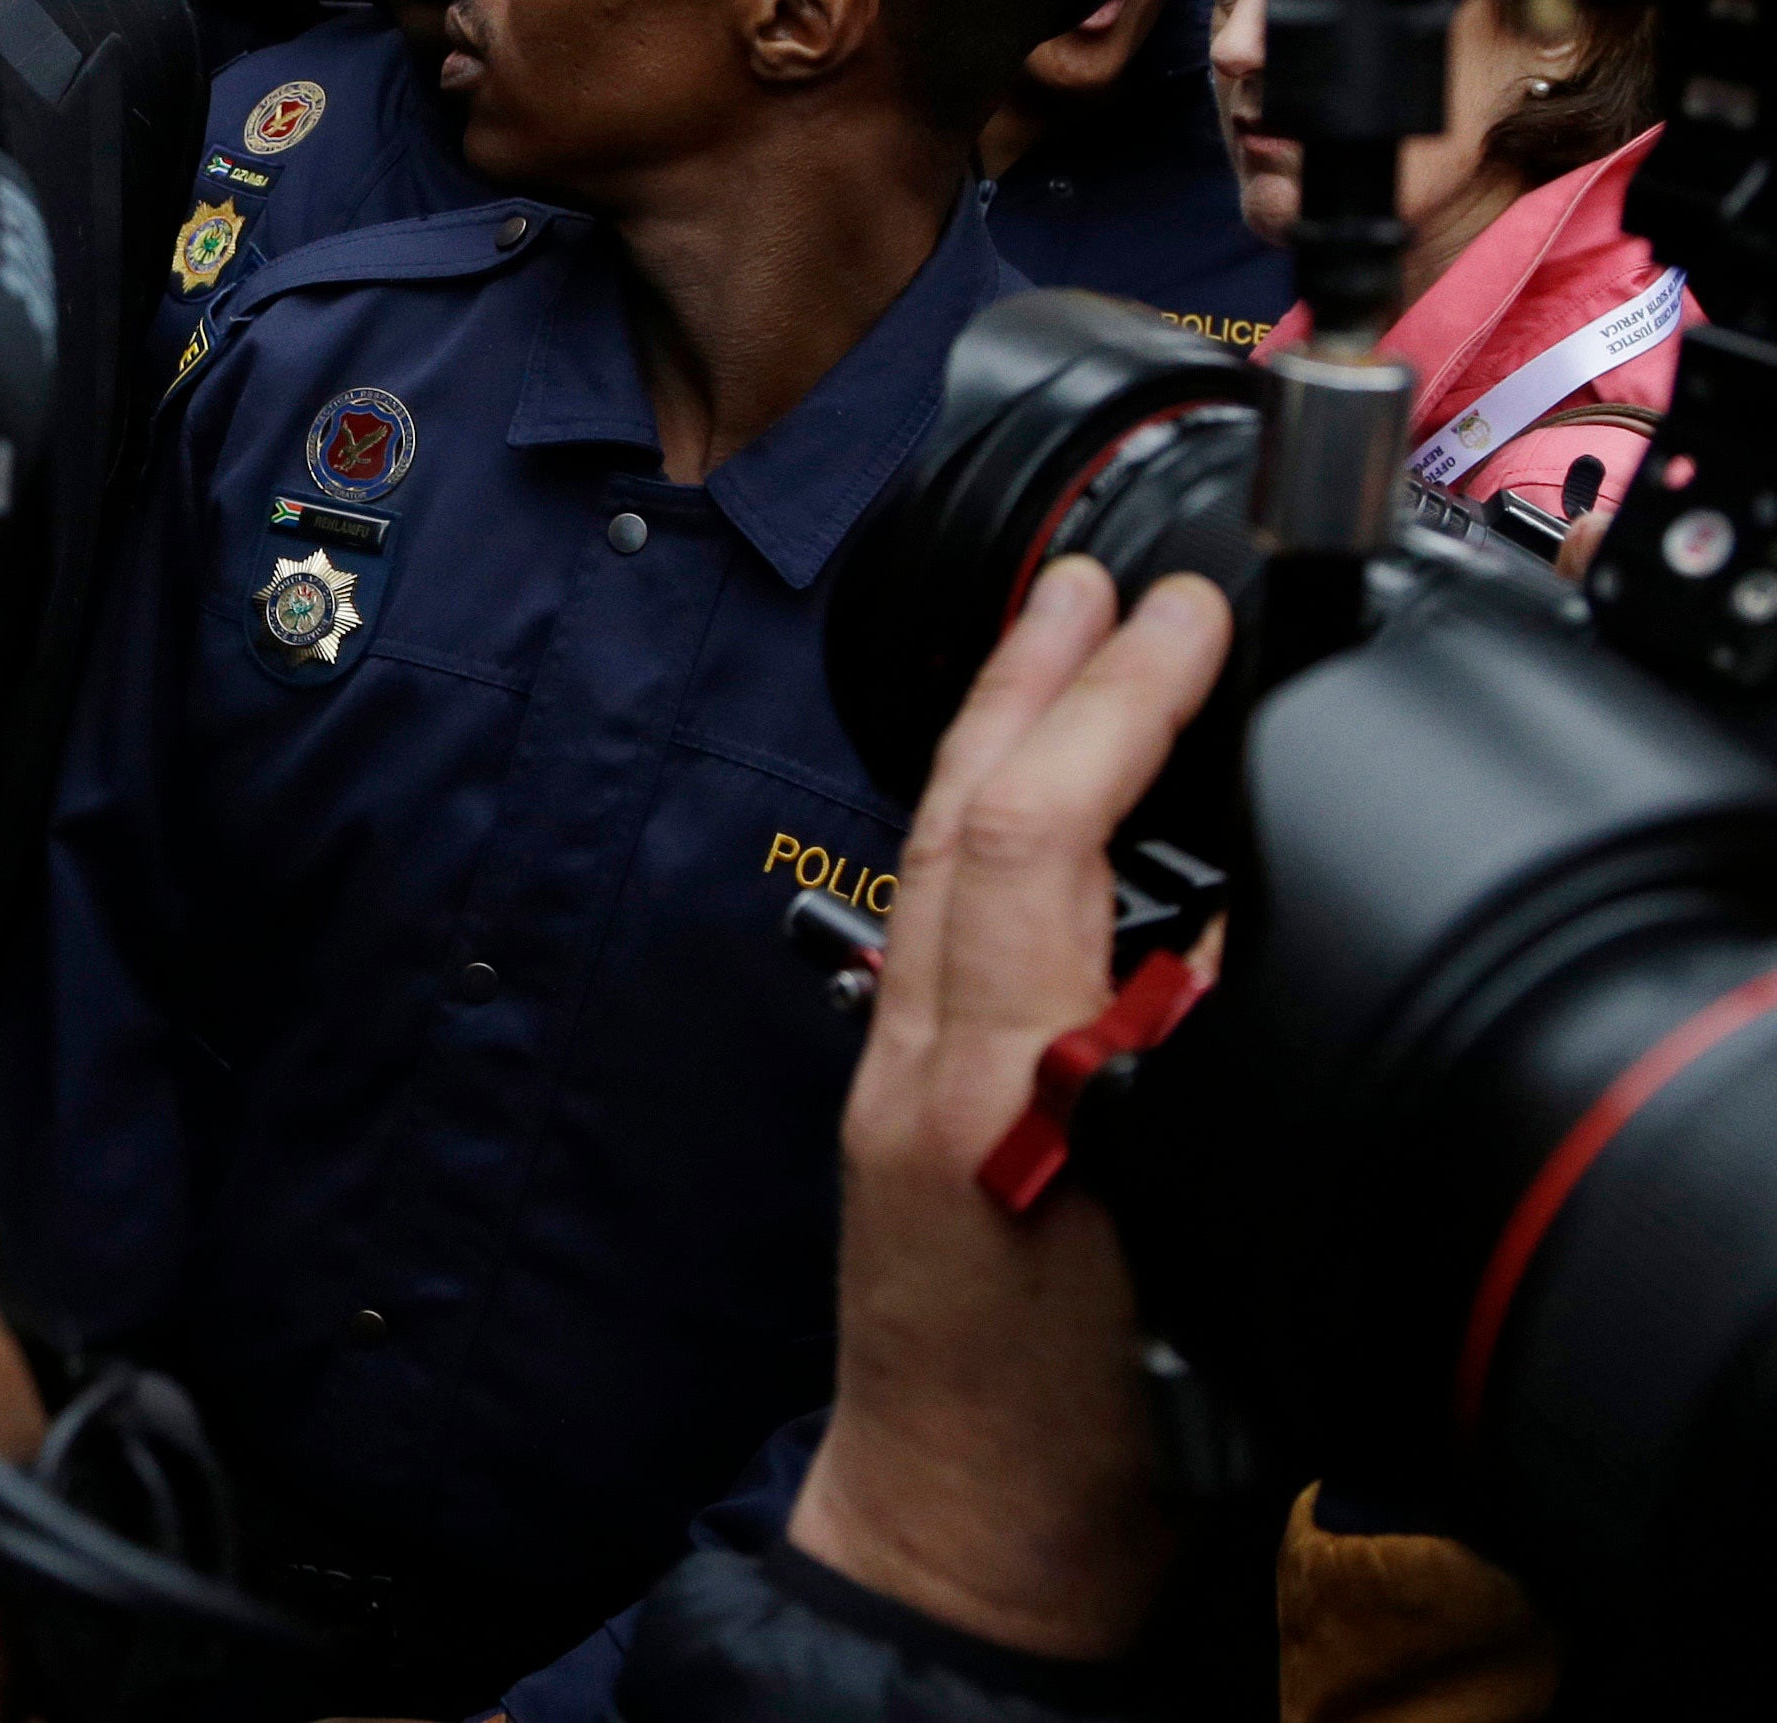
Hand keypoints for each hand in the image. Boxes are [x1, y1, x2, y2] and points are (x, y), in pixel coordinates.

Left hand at [785, 557, 1231, 1660]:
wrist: (957, 1538)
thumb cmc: (1067, 1440)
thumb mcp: (1172, 1260)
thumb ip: (1182, 1081)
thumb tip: (1217, 924)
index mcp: (988, 1086)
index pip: (1029, 838)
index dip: (1106, 707)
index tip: (1180, 614)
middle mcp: (919, 1057)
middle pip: (959, 815)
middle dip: (1032, 676)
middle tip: (1102, 572)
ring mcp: (893, 1072)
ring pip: (933, 854)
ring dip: (1001, 725)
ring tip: (1060, 634)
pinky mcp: (899, 1100)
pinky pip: (933, 914)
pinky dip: (985, 818)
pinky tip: (1026, 791)